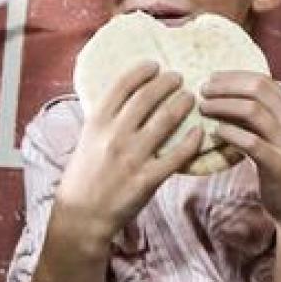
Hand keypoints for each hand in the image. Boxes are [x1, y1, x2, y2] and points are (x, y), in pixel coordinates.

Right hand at [55, 61, 198, 248]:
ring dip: (181, 104)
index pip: (121, 86)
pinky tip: (199, 132)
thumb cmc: (84, 178)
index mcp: (97, 123)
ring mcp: (132, 158)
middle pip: (146, 98)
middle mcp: (114, 136)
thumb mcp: (87, 141)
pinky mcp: (147, 179)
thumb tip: (125, 100)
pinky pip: (176, 156)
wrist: (81, 216)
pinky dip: (191, 142)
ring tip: (191, 98)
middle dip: (166, 83)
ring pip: (165, 121)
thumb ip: (105, 122)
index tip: (154, 65)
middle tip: (178, 77)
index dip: (140, 71)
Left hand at [198, 72, 280, 228]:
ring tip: (203, 109)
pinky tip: (214, 133)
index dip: (234, 76)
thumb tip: (226, 97)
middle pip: (257, 90)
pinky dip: (228, 133)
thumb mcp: (276, 137)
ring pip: (252, 111)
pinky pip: (249, 142)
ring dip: (222, 106)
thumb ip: (260, 117)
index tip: (211, 79)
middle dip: (225, 87)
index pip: (264, 80)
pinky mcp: (277, 164)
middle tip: (203, 91)